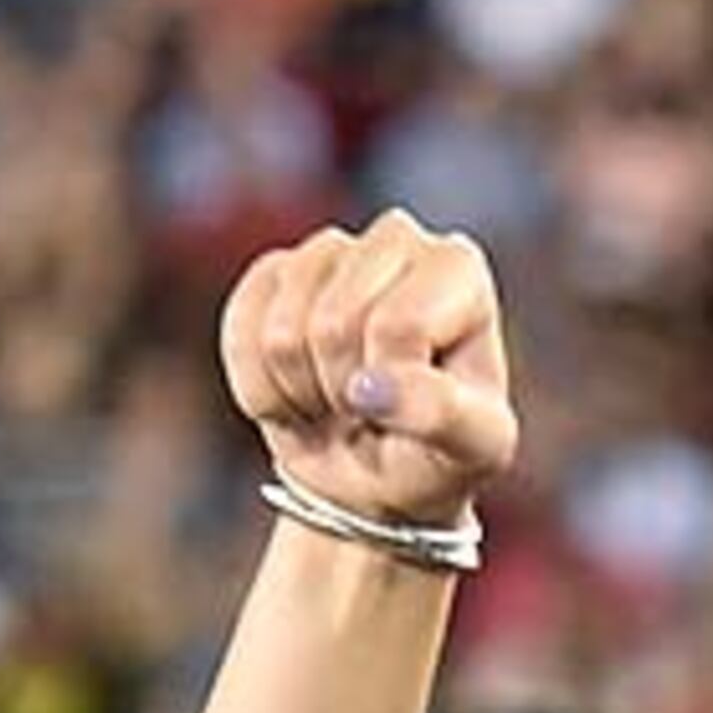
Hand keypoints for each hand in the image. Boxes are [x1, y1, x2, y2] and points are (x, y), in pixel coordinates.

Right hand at [219, 208, 519, 525]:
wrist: (379, 472)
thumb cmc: (439, 449)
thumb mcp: (472, 447)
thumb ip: (442, 414)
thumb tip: (372, 388)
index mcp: (460, 268)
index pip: (400, 327)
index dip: (393, 387)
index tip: (412, 408)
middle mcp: (396, 240)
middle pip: (334, 325)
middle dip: (344, 390)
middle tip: (371, 411)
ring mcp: (327, 251)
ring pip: (281, 334)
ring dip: (304, 394)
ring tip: (340, 403)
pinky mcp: (270, 274)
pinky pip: (240, 336)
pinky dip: (261, 389)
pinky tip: (299, 393)